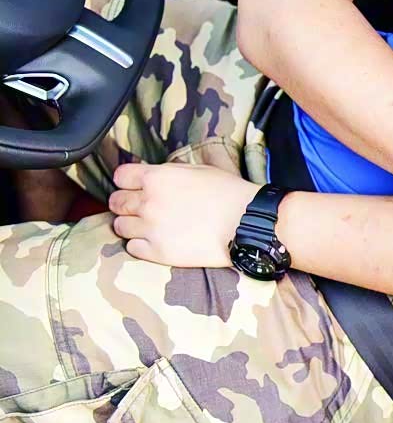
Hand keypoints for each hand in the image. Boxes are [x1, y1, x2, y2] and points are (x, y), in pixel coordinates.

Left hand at [109, 163, 260, 267]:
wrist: (247, 223)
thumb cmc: (229, 194)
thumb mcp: (198, 170)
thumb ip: (168, 172)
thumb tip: (153, 176)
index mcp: (157, 177)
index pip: (120, 176)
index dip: (127, 181)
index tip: (133, 187)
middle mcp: (148, 202)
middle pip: (116, 202)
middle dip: (125, 204)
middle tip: (140, 209)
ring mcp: (151, 229)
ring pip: (120, 226)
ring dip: (131, 225)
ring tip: (149, 227)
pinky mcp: (158, 252)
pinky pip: (132, 248)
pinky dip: (141, 245)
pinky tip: (157, 241)